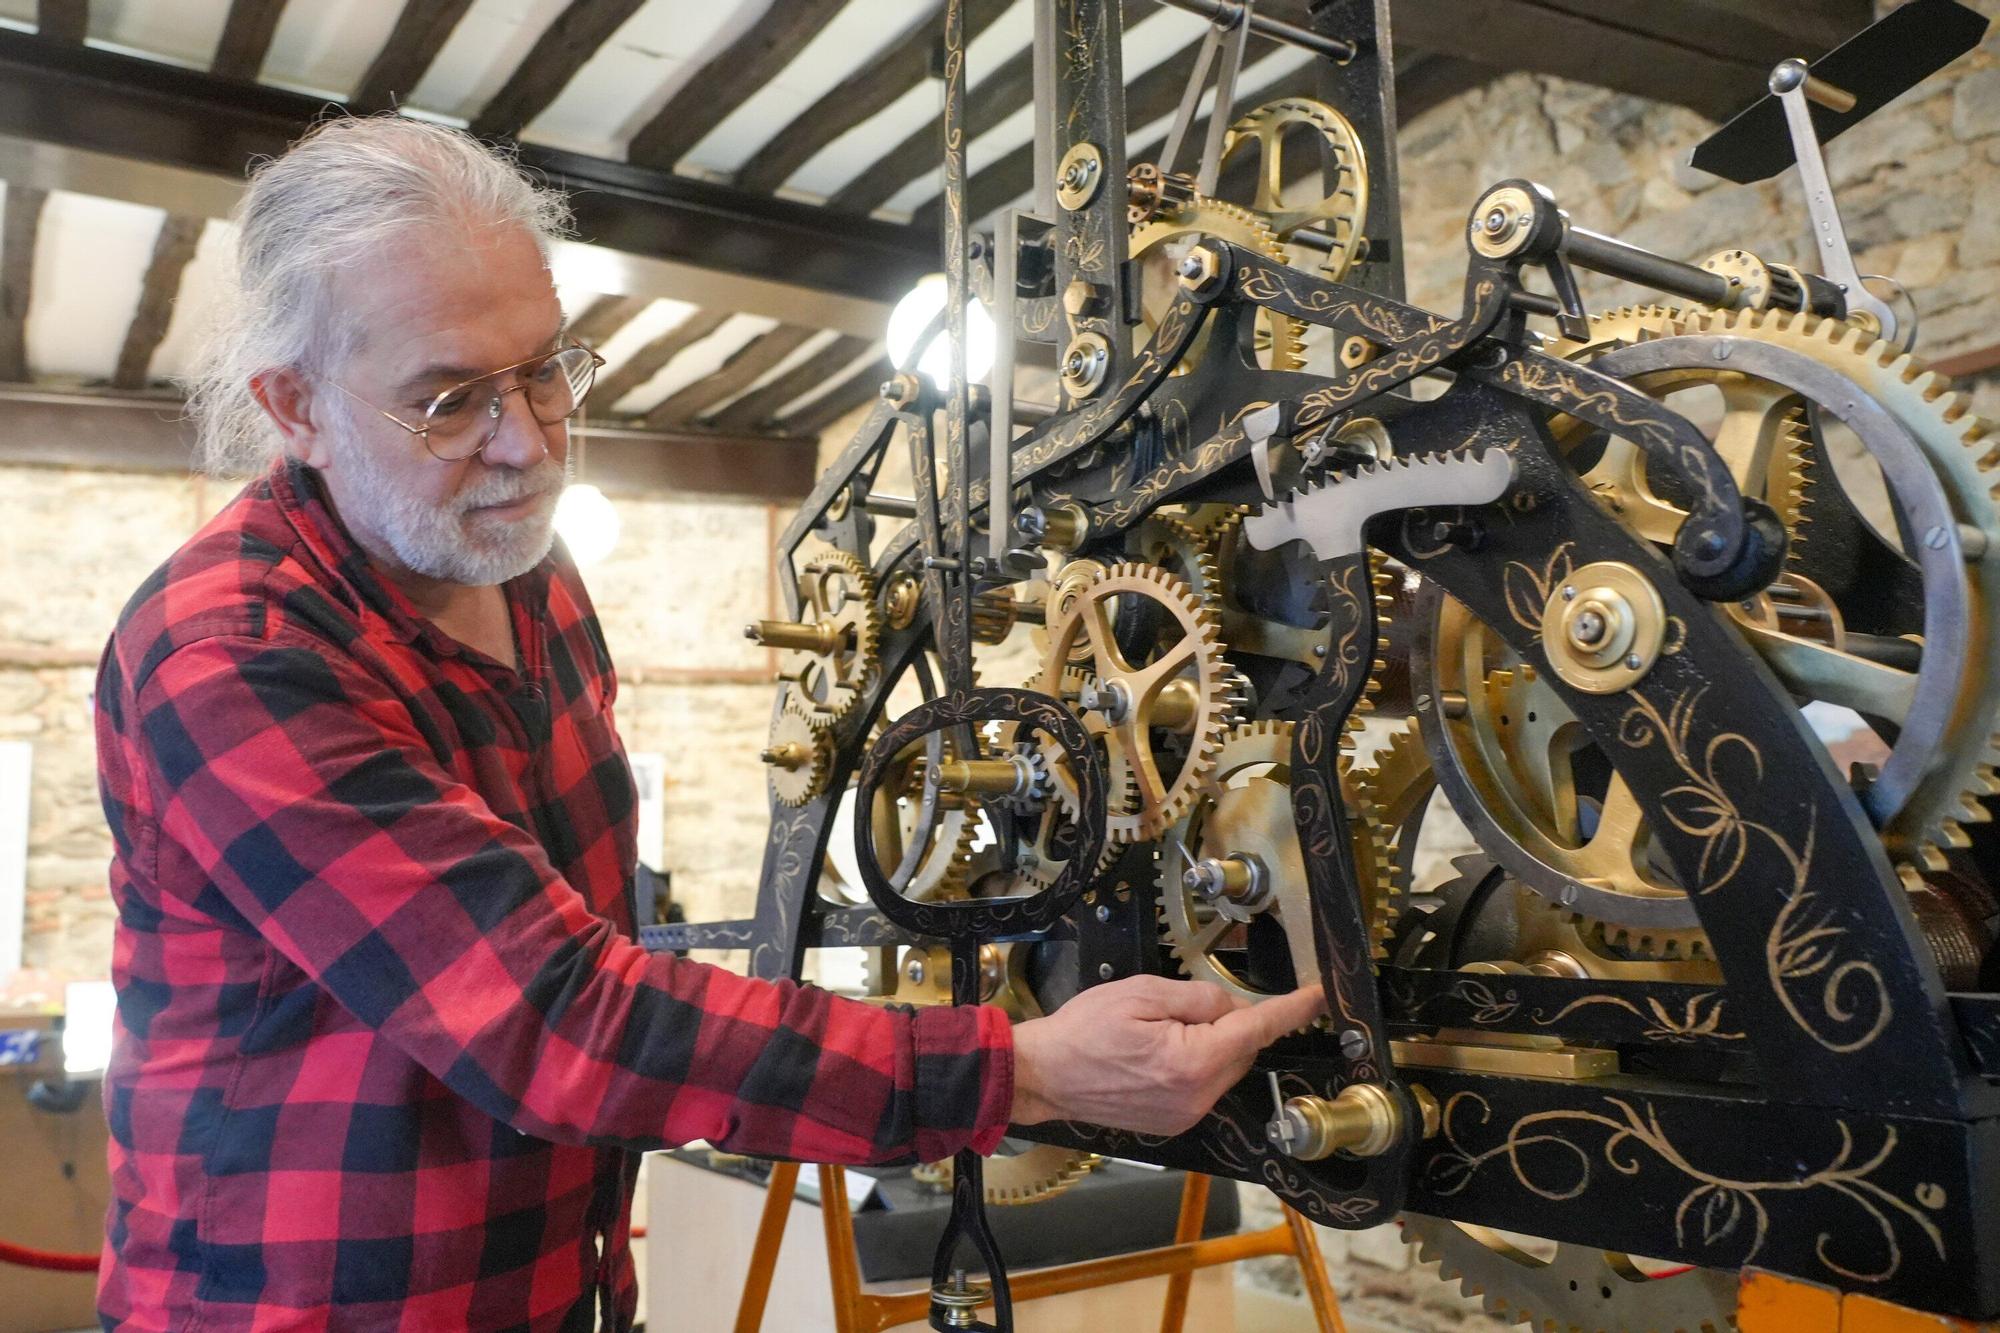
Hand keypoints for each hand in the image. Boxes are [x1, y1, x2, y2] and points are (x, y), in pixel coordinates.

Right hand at [1008, 976, 1325, 1136]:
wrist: (1044, 1074)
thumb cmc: (1084, 1030)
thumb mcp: (1142, 992)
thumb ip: (1198, 997)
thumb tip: (1231, 1007)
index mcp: (1192, 1062)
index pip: (1258, 1030)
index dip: (1292, 1010)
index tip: (1316, 995)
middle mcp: (1197, 1097)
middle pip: (1241, 1051)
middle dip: (1229, 1023)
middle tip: (1182, 1006)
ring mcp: (1186, 1114)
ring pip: (1223, 1069)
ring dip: (1210, 1045)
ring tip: (1159, 1031)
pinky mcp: (1175, 1122)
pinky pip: (1204, 1085)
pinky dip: (1195, 1064)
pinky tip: (1157, 1053)